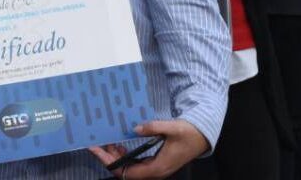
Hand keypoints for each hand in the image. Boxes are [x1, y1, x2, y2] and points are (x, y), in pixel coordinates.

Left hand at [89, 120, 208, 178]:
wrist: (202, 136)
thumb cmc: (188, 133)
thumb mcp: (171, 128)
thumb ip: (153, 127)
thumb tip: (135, 128)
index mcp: (157, 168)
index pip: (127, 172)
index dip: (110, 163)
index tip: (97, 151)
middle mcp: (155, 172)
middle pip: (126, 172)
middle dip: (110, 160)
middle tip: (97, 145)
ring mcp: (155, 168)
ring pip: (130, 169)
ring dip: (117, 158)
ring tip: (108, 143)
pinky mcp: (156, 163)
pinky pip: (136, 164)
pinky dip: (126, 156)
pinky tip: (121, 145)